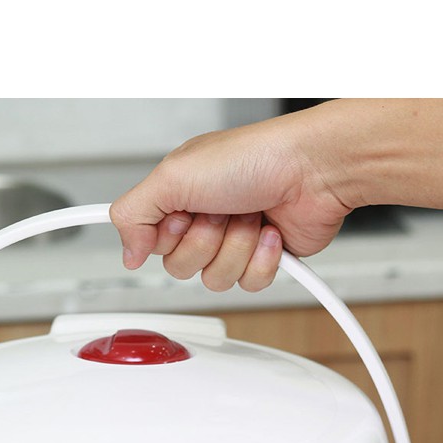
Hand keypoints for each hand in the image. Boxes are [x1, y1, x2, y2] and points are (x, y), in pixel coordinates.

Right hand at [110, 106, 355, 291]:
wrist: (315, 169)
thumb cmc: (256, 157)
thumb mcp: (173, 175)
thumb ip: (132, 213)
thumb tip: (126, 254)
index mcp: (178, 197)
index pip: (149, 242)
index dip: (163, 237)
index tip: (179, 215)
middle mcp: (203, 219)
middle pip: (180, 267)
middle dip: (204, 240)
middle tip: (221, 210)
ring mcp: (234, 242)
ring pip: (214, 280)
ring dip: (235, 247)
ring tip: (250, 215)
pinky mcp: (262, 260)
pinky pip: (247, 285)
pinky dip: (261, 259)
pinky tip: (269, 231)